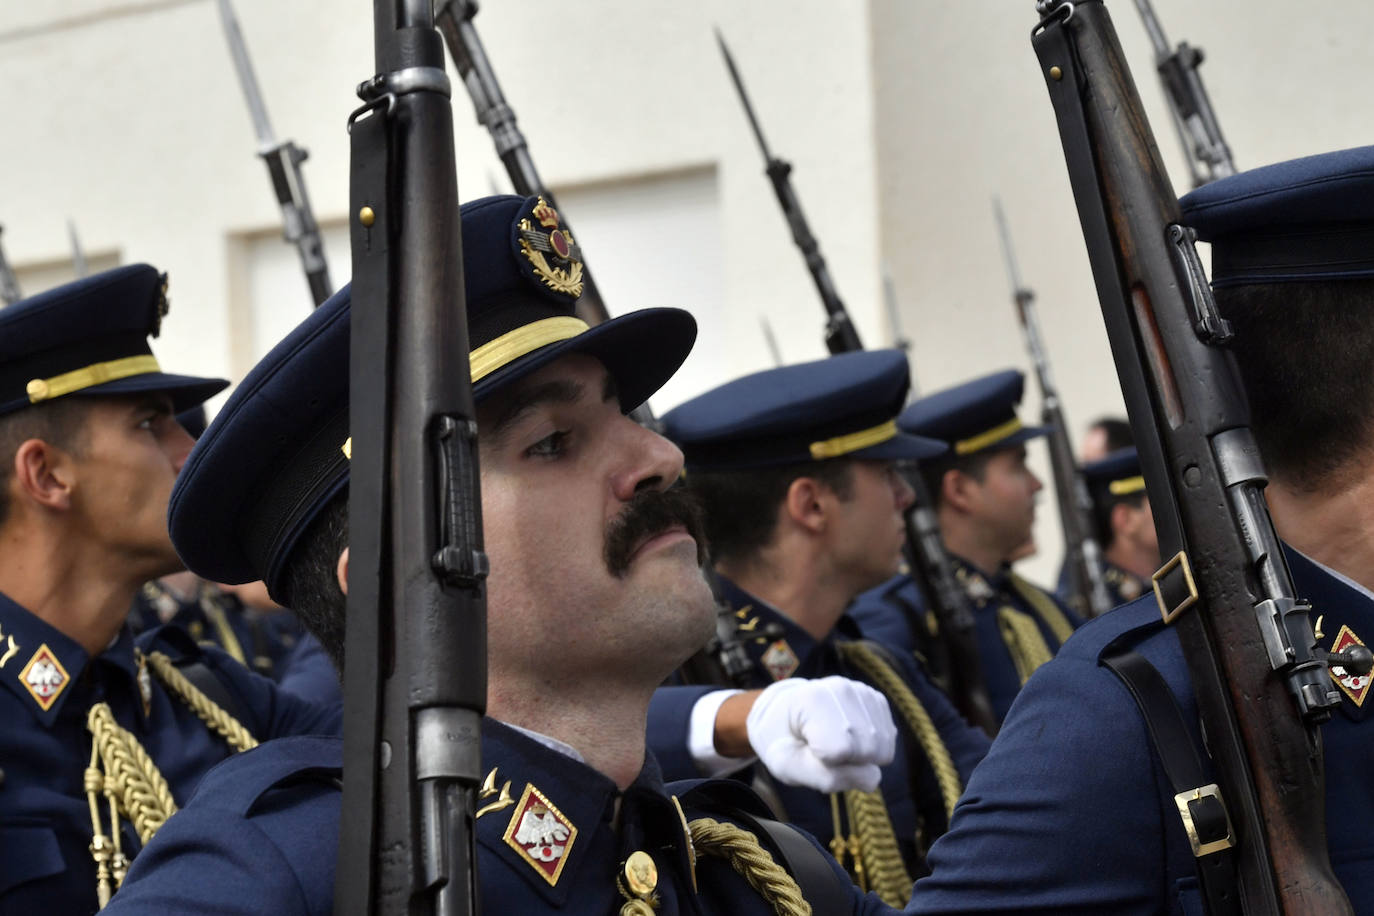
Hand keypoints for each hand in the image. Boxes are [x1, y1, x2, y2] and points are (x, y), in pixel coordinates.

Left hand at [744, 675, 896, 792]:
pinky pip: (889, 741)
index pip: (841, 751)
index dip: (826, 763)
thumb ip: (825, 777)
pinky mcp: (877, 700)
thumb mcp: (787, 766)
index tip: (808, 749)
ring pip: (883, 748)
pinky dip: (872, 749)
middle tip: (822, 751)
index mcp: (811, 699)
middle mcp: (841, 688)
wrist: (787, 715)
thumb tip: (873, 777)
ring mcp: (863, 691)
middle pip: (868, 751)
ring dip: (860, 758)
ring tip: (835, 744)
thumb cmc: (785, 742)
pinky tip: (850, 738)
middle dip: (847, 764)